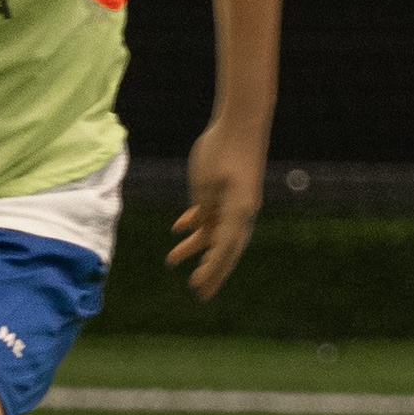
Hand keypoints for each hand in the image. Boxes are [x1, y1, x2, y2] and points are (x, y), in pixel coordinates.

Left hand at [169, 118, 265, 296]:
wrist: (242, 121)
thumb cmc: (224, 149)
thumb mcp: (207, 182)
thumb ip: (204, 207)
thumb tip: (201, 227)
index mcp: (238, 212)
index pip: (223, 249)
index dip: (211, 271)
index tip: (197, 287)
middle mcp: (240, 211)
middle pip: (225, 249)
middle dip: (211, 271)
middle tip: (199, 293)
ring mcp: (234, 201)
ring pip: (215, 231)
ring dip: (195, 247)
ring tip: (171, 261)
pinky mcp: (226, 190)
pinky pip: (211, 213)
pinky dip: (196, 223)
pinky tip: (179, 229)